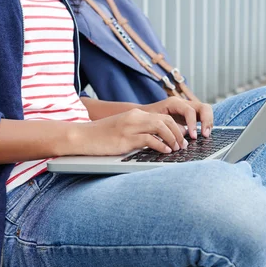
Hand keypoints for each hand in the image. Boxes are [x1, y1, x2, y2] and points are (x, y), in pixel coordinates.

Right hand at [73, 108, 187, 155]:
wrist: (82, 136)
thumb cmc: (101, 136)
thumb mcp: (123, 130)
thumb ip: (139, 132)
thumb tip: (156, 142)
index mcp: (135, 114)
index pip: (163, 117)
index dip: (176, 127)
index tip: (181, 138)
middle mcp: (135, 118)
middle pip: (165, 121)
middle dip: (178, 133)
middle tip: (183, 145)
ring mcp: (130, 127)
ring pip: (161, 127)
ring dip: (172, 139)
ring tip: (176, 149)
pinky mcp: (126, 138)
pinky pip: (149, 140)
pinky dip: (161, 146)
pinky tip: (165, 152)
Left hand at [141, 97, 213, 138]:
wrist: (141, 115)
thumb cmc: (146, 118)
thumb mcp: (154, 122)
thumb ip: (168, 127)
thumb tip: (182, 136)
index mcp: (174, 103)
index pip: (189, 110)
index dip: (193, 123)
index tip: (193, 137)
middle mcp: (184, 103)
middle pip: (203, 107)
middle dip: (206, 121)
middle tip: (205, 135)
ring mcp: (188, 108)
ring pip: (206, 111)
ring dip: (208, 123)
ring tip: (206, 136)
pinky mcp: (190, 115)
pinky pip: (203, 117)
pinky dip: (206, 125)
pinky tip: (204, 135)